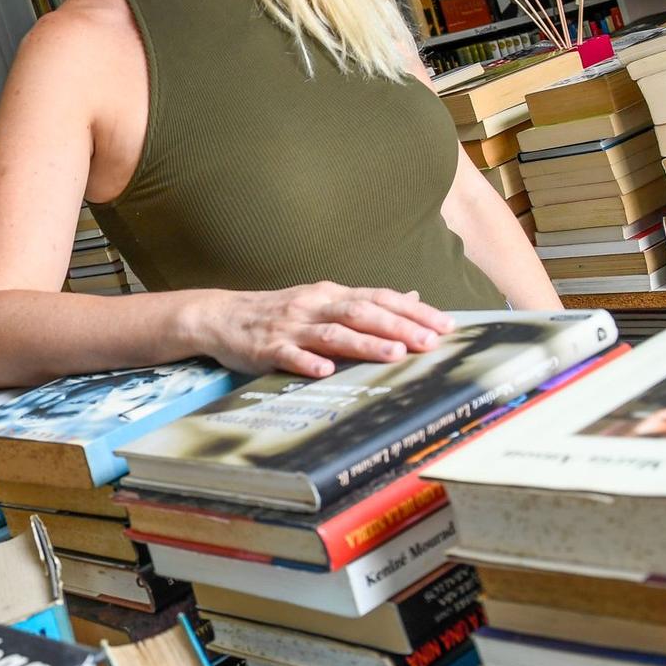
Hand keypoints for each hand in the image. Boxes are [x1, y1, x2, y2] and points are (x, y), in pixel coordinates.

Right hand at [190, 282, 455, 379]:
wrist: (220, 316)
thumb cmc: (277, 312)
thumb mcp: (322, 300)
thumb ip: (365, 301)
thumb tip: (412, 295)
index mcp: (330, 294)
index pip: (379, 298)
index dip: (413, 311)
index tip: (445, 325)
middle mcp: (314, 306)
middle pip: (361, 312)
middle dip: (398, 326)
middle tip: (430, 341)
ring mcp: (290, 326)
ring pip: (332, 333)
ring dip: (364, 343)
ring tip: (394, 353)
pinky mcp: (266, 347)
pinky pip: (289, 354)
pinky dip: (307, 362)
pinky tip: (325, 371)